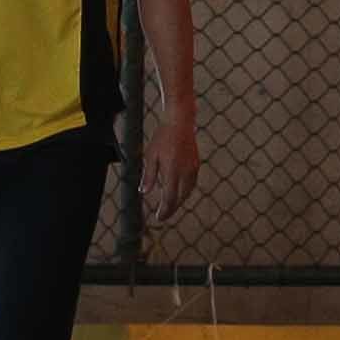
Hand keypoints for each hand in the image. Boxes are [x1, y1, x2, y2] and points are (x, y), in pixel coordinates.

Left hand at [134, 106, 201, 230]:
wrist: (180, 121)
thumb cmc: (163, 137)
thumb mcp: (150, 156)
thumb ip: (148, 175)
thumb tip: (144, 192)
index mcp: (172, 171)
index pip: (170, 197)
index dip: (165, 210)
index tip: (159, 217)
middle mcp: (185, 172)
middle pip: (180, 198)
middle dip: (172, 208)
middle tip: (164, 215)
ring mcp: (192, 168)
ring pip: (187, 192)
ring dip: (179, 200)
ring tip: (171, 205)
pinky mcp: (196, 164)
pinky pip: (191, 183)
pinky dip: (185, 191)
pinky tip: (179, 190)